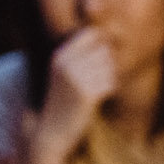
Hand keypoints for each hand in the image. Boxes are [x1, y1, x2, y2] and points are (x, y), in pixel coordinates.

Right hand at [34, 28, 117, 155]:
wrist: (53, 130)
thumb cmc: (64, 99)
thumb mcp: (65, 72)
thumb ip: (81, 54)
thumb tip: (108, 35)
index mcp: (60, 56)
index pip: (91, 34)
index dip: (102, 44)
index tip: (99, 59)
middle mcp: (66, 64)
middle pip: (104, 50)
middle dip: (107, 63)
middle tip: (97, 79)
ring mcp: (76, 79)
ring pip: (109, 67)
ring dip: (108, 77)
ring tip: (95, 88)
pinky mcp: (87, 95)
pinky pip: (111, 83)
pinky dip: (108, 90)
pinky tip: (97, 98)